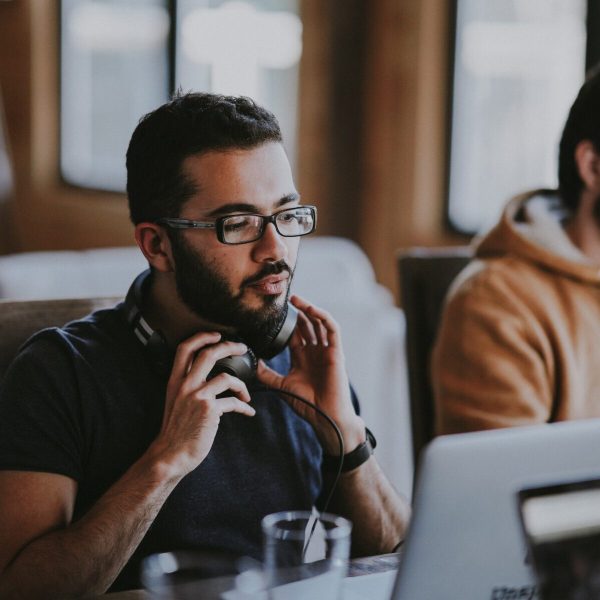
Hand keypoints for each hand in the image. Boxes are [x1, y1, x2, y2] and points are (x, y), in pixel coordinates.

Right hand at [150, 332, 254, 475]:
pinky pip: (233, 402)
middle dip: (229, 346)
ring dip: (242, 385)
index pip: (185, 349)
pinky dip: (244, 407)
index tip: (216, 335)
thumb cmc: (176, 430)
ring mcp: (197, 396)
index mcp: (175, 381)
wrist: (171, 454)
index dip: (202, 337)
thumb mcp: (175, 401)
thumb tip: (209, 377)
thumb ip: (188, 386)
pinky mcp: (209, 410)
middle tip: (242, 348)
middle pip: (208, 354)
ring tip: (246, 394)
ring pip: (227, 377)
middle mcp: (185, 385)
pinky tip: (248, 412)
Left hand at [257, 295, 363, 453]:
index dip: (287, 321)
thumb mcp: (281, 385)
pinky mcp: (336, 352)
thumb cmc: (307, 404)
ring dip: (309, 309)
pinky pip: (332, 329)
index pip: (295, 333)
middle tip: (285, 299)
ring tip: (296, 299)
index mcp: (303, 357)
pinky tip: (311, 310)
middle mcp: (315, 351)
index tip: (273, 311)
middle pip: (307, 324)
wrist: (325, 417)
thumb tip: (252, 363)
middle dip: (297, 311)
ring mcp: (326, 350)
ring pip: (319, 323)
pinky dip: (323, 317)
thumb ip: (267, 374)